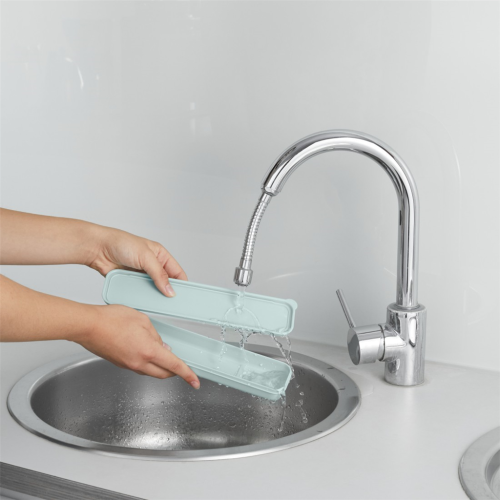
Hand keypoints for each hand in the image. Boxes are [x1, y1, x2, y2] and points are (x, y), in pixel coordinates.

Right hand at [80, 304, 199, 386]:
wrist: (88, 326)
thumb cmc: (111, 319)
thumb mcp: (142, 320)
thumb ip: (155, 335)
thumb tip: (162, 346)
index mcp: (148, 351)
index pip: (174, 366)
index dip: (187, 375)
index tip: (195, 381)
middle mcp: (139, 363)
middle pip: (163, 374)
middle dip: (175, 373)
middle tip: (182, 368)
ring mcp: (128, 365)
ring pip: (151, 372)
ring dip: (160, 367)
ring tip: (164, 355)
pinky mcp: (120, 364)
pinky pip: (139, 368)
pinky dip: (147, 363)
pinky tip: (146, 352)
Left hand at [88, 226, 186, 296]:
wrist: (98, 249)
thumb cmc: (121, 243)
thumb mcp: (146, 257)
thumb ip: (159, 274)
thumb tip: (170, 289)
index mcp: (161, 255)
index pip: (177, 272)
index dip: (182, 284)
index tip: (184, 295)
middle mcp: (153, 265)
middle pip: (166, 282)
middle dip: (169, 292)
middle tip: (171, 303)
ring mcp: (142, 274)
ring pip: (153, 289)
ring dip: (154, 295)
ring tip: (158, 303)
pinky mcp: (131, 282)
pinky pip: (140, 292)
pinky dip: (142, 297)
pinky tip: (143, 301)